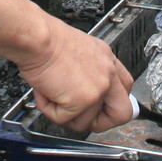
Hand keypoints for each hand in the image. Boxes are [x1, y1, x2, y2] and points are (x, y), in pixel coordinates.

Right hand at [17, 19, 135, 134]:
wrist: (37, 38)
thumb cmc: (47, 39)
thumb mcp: (78, 50)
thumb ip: (87, 71)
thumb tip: (80, 88)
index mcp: (107, 60)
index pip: (124, 89)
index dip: (111, 103)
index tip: (101, 108)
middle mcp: (108, 74)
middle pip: (122, 113)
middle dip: (101, 122)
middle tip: (80, 116)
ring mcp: (98, 89)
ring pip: (85, 122)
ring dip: (63, 113)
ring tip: (51, 92)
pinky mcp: (82, 100)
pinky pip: (63, 119)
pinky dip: (48, 109)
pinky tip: (45, 91)